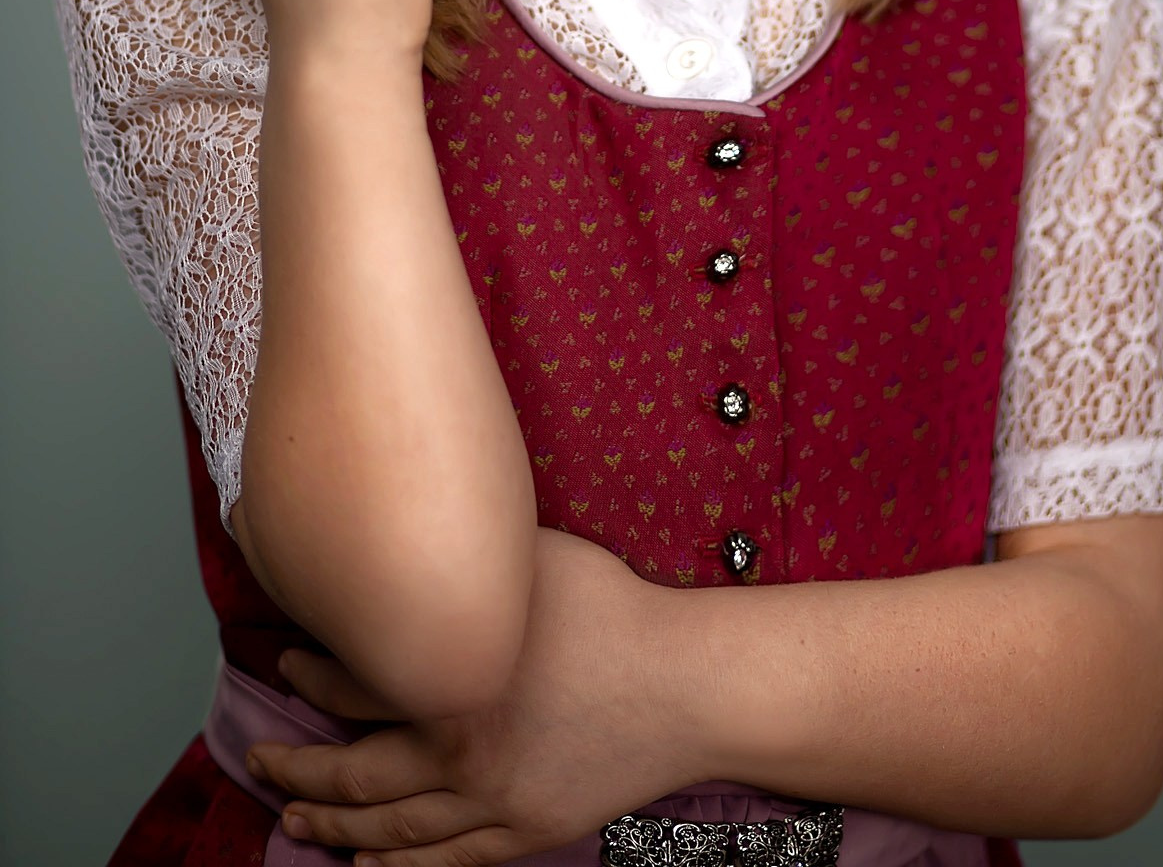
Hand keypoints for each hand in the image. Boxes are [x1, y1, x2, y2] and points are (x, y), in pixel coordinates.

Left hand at [247, 527, 704, 866]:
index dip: (311, 675)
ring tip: (296, 816)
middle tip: (262, 758)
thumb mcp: (531, 560)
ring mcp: (493, 800)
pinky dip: (397, 866)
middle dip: (300, 767)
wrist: (687, 682)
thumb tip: (421, 540)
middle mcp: (460, 748)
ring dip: (335, 822)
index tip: (286, 663)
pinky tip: (365, 860)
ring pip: (391, 828)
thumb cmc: (614, 608)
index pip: (355, 684)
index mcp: (455, 676)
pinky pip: (445, 862)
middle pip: (356, 772)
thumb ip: (470, 568)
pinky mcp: (525, 830)